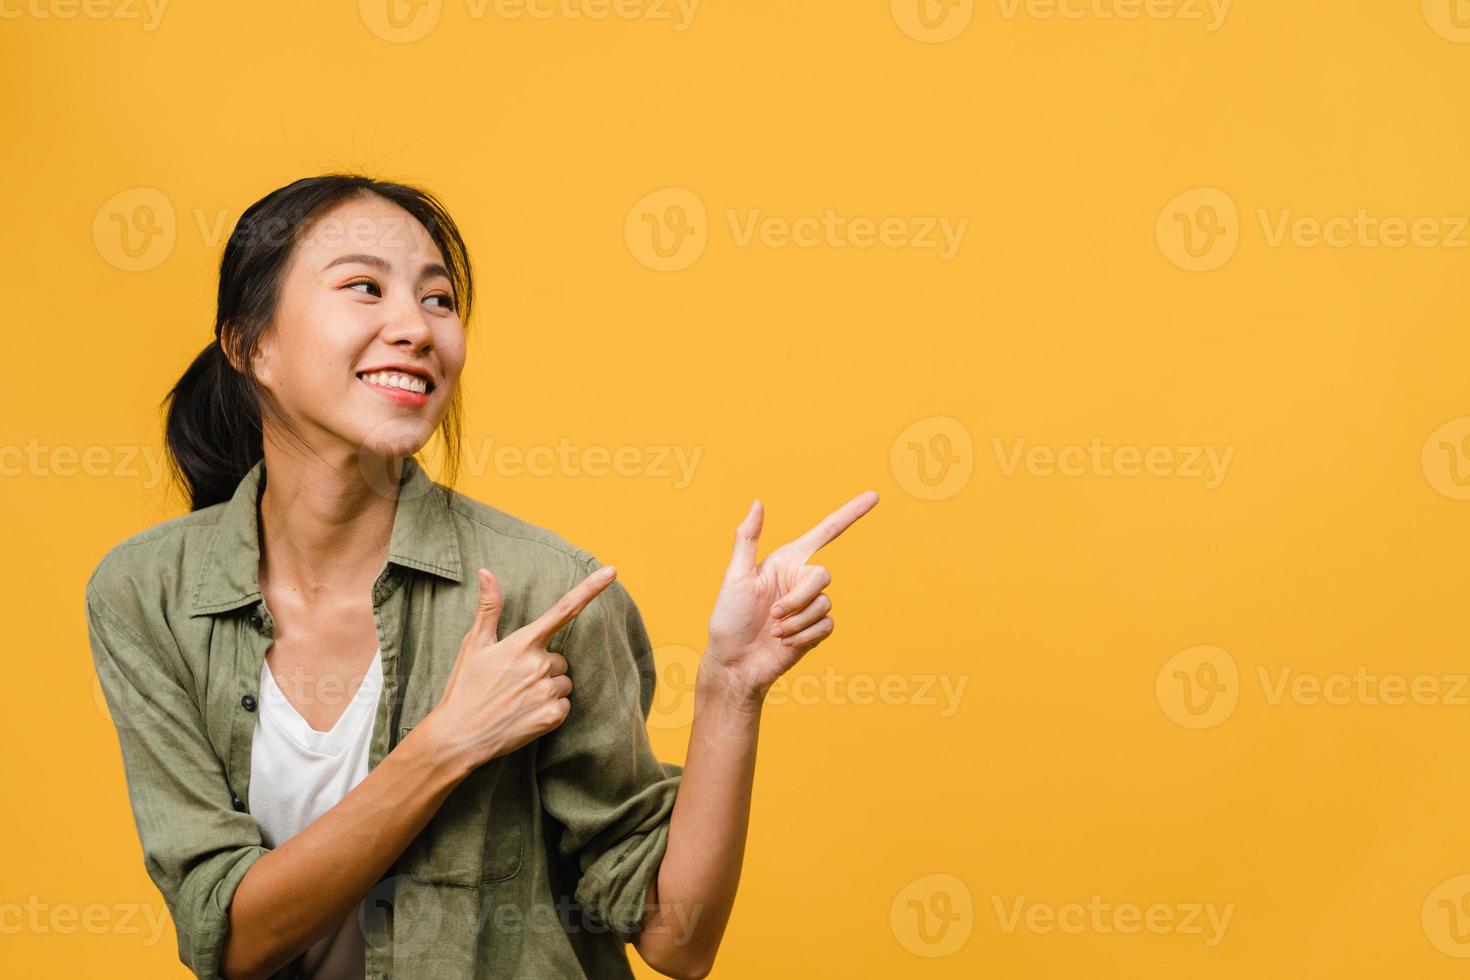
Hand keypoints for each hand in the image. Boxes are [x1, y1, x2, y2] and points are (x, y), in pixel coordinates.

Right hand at [426, 564, 617, 772]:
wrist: (459, 737)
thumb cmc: (465, 688)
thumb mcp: (474, 645)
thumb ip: (488, 608)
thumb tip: (486, 572)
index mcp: (523, 643)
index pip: (564, 609)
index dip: (591, 588)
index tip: (612, 572)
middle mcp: (539, 664)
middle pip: (560, 659)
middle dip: (544, 668)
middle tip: (514, 681)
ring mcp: (547, 691)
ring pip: (564, 682)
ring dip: (548, 689)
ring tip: (518, 699)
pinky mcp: (551, 717)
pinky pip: (564, 706)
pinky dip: (550, 710)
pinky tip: (526, 714)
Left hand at [705, 491, 879, 701]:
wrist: (736, 664)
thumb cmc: (729, 619)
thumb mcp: (735, 577)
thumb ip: (747, 539)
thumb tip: (758, 502)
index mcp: (786, 561)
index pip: (825, 532)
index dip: (850, 514)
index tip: (874, 496)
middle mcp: (800, 580)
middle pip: (823, 576)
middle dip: (799, 598)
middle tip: (774, 614)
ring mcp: (809, 606)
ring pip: (824, 604)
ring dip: (797, 621)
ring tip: (774, 632)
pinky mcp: (816, 630)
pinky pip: (826, 625)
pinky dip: (805, 636)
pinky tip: (785, 643)